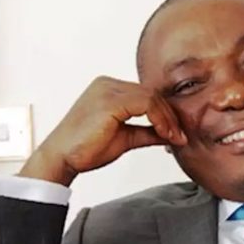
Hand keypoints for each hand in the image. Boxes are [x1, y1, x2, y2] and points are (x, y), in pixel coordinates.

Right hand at [19, 76, 186, 185]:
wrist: (62, 158)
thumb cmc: (86, 148)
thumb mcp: (126, 138)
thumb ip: (148, 132)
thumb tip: (171, 135)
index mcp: (110, 89)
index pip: (148, 95)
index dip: (166, 114)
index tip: (177, 134)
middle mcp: (108, 85)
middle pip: (152, 94)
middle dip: (170, 116)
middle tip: (180, 136)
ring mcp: (107, 90)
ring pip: (152, 97)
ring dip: (167, 119)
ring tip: (173, 137)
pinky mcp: (109, 101)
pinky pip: (146, 104)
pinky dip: (159, 119)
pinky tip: (164, 134)